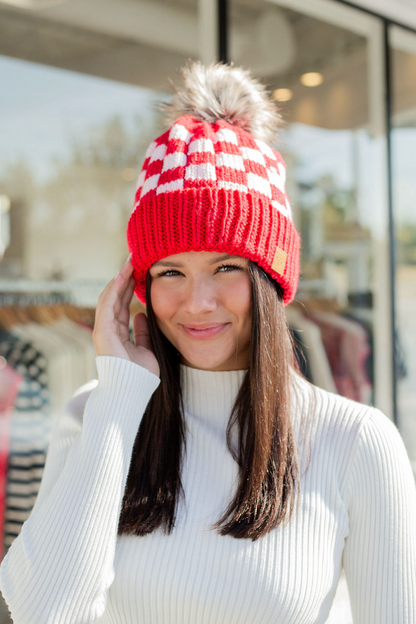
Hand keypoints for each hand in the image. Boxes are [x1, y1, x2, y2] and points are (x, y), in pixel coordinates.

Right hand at [92, 254, 159, 377]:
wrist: (133, 391)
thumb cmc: (140, 375)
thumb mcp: (146, 348)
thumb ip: (142, 332)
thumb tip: (141, 315)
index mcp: (117, 333)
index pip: (122, 304)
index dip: (129, 287)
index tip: (139, 271)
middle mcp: (108, 329)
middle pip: (115, 297)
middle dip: (124, 277)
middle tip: (134, 259)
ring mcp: (104, 330)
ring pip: (110, 297)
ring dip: (119, 278)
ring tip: (129, 262)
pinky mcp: (102, 332)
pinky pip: (107, 306)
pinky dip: (113, 290)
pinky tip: (121, 276)